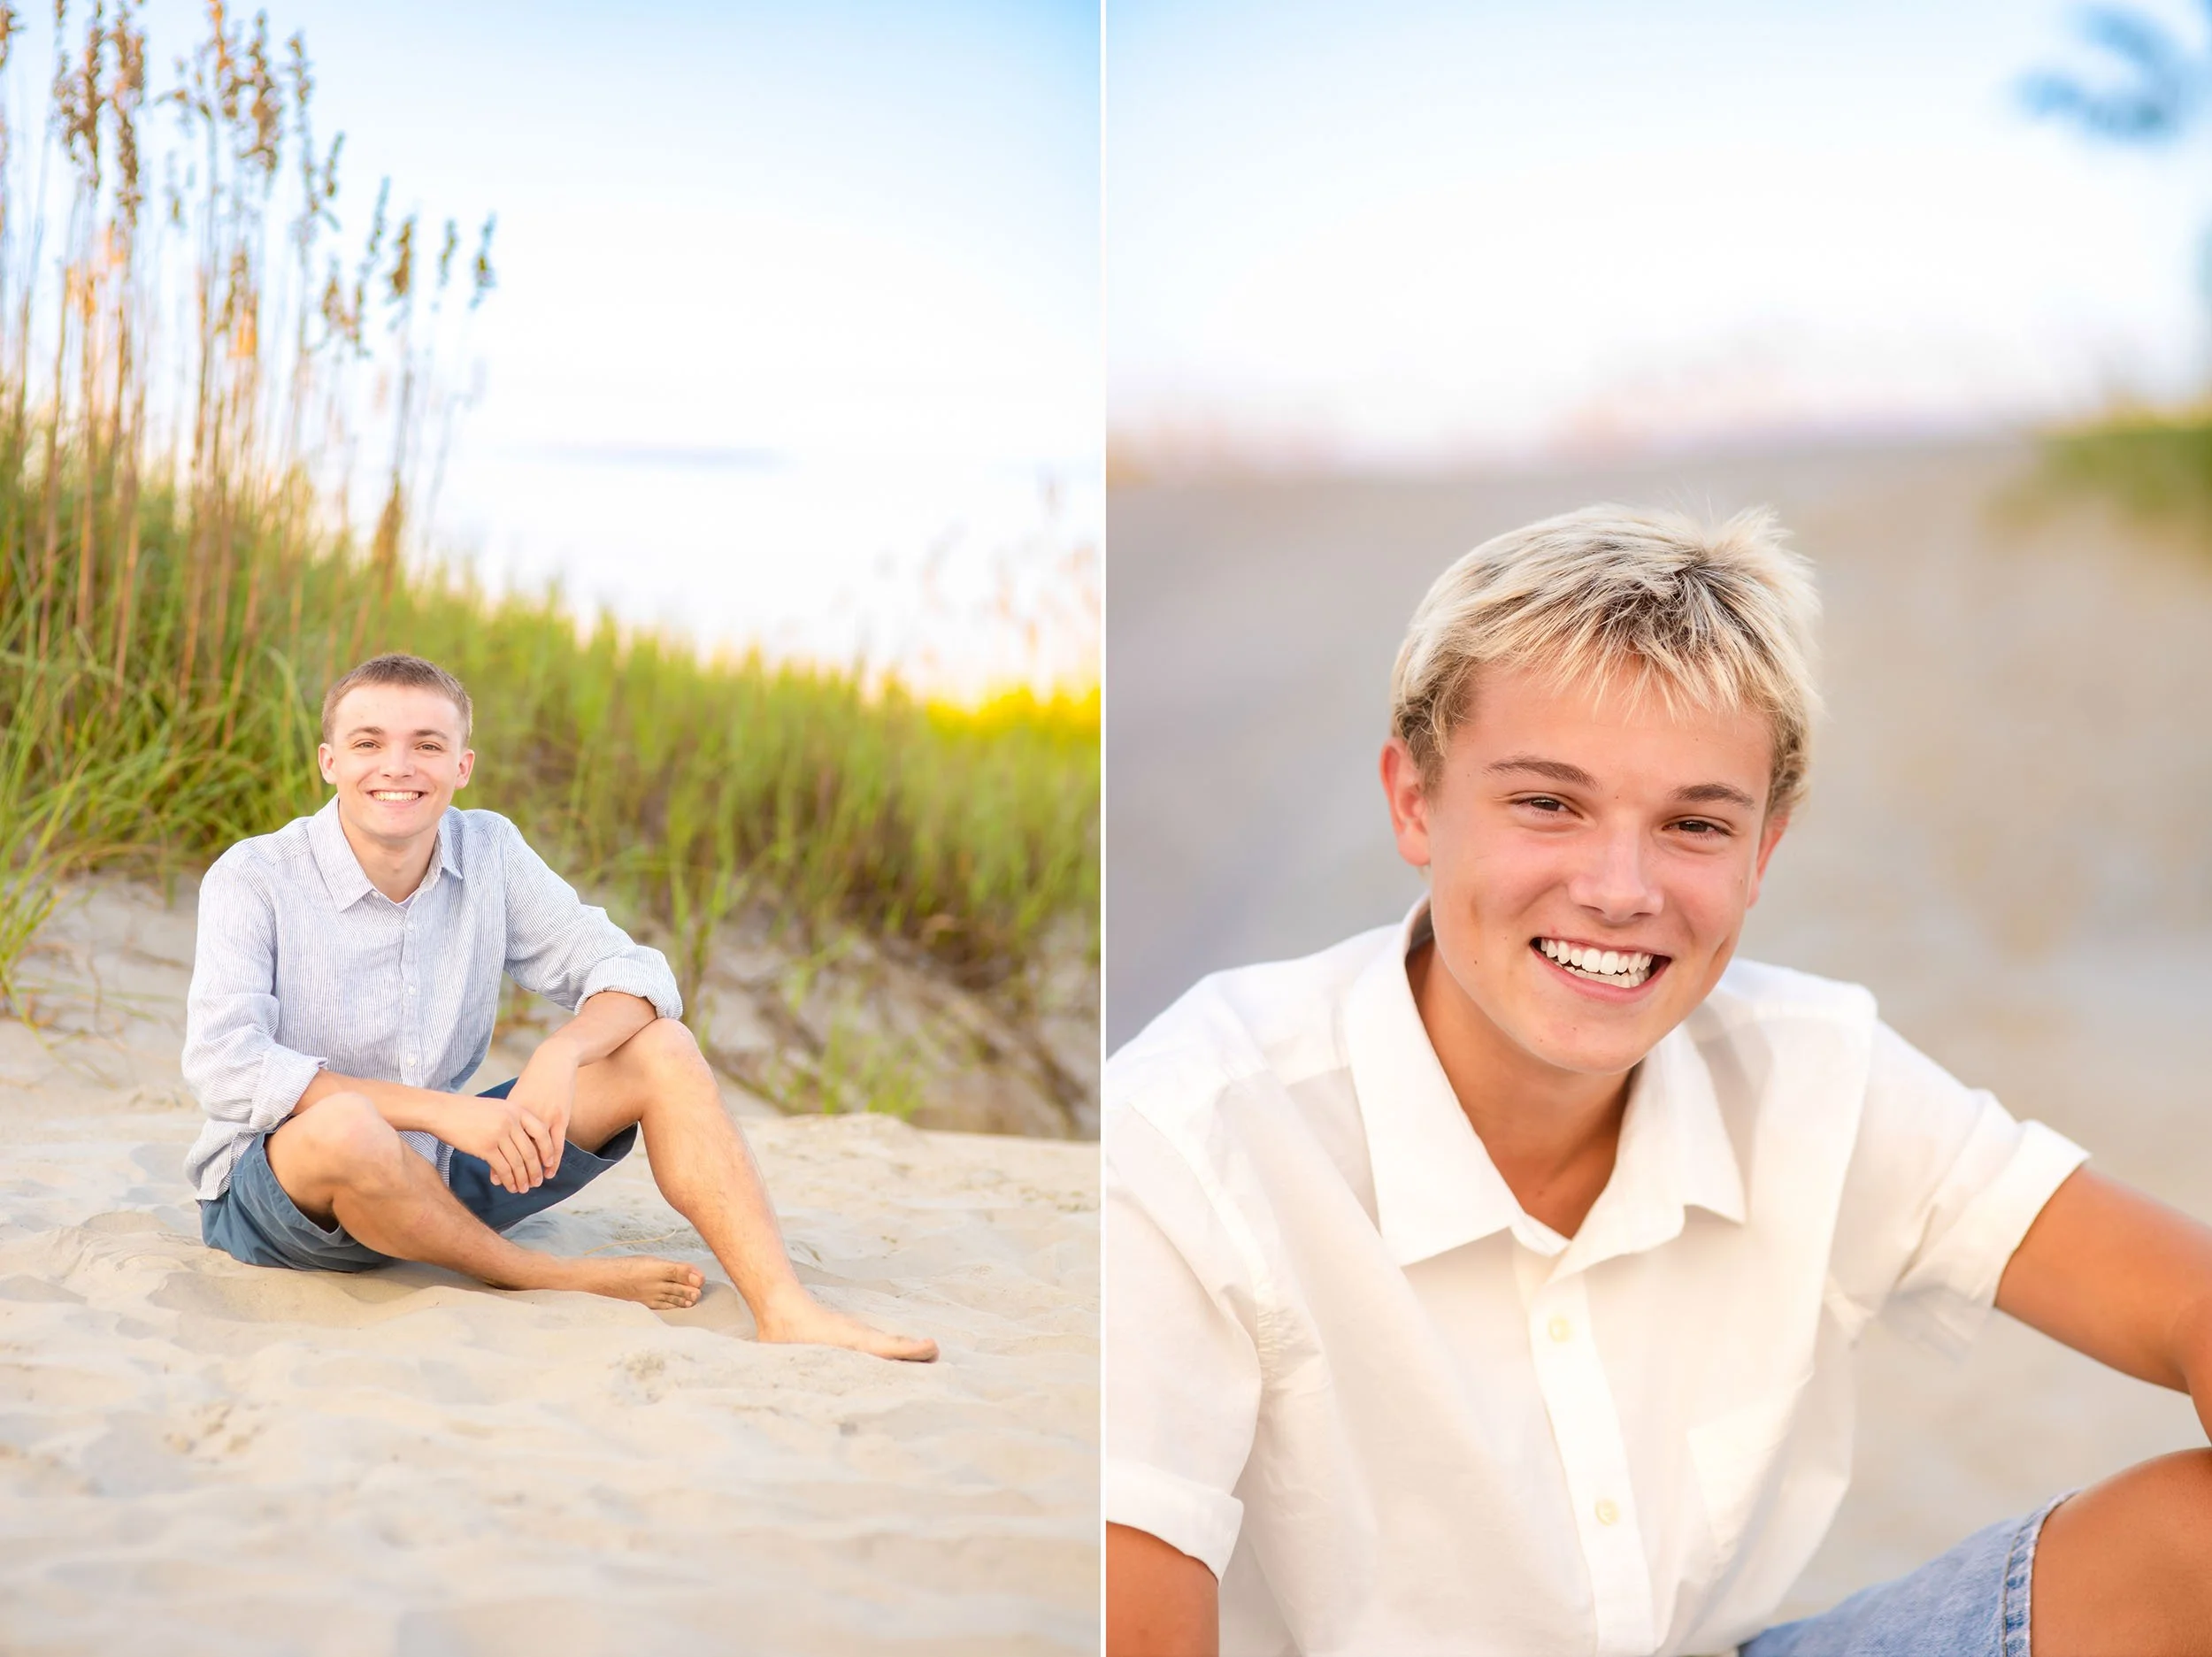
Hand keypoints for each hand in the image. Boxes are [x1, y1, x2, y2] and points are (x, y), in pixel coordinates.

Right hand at [446, 1088, 561, 1193]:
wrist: (443, 1111)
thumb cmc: (468, 1111)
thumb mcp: (497, 1108)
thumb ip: (513, 1120)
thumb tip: (525, 1142)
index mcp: (516, 1110)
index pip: (540, 1132)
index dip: (547, 1150)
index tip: (549, 1163)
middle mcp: (511, 1121)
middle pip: (530, 1151)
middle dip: (535, 1170)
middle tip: (537, 1182)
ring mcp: (499, 1134)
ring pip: (517, 1162)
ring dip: (522, 1179)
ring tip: (523, 1189)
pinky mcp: (486, 1147)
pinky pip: (503, 1168)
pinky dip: (508, 1180)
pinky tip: (510, 1186)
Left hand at [507, 1039, 579, 1180]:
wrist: (554, 1061)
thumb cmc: (533, 1080)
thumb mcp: (516, 1097)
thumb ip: (507, 1118)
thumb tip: (496, 1139)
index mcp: (511, 1112)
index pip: (502, 1144)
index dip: (499, 1164)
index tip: (495, 1179)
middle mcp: (525, 1117)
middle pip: (518, 1151)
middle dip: (516, 1172)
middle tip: (513, 1188)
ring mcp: (544, 1117)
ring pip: (538, 1151)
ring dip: (535, 1170)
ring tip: (531, 1185)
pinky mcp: (561, 1117)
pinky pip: (556, 1144)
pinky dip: (552, 1159)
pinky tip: (549, 1171)